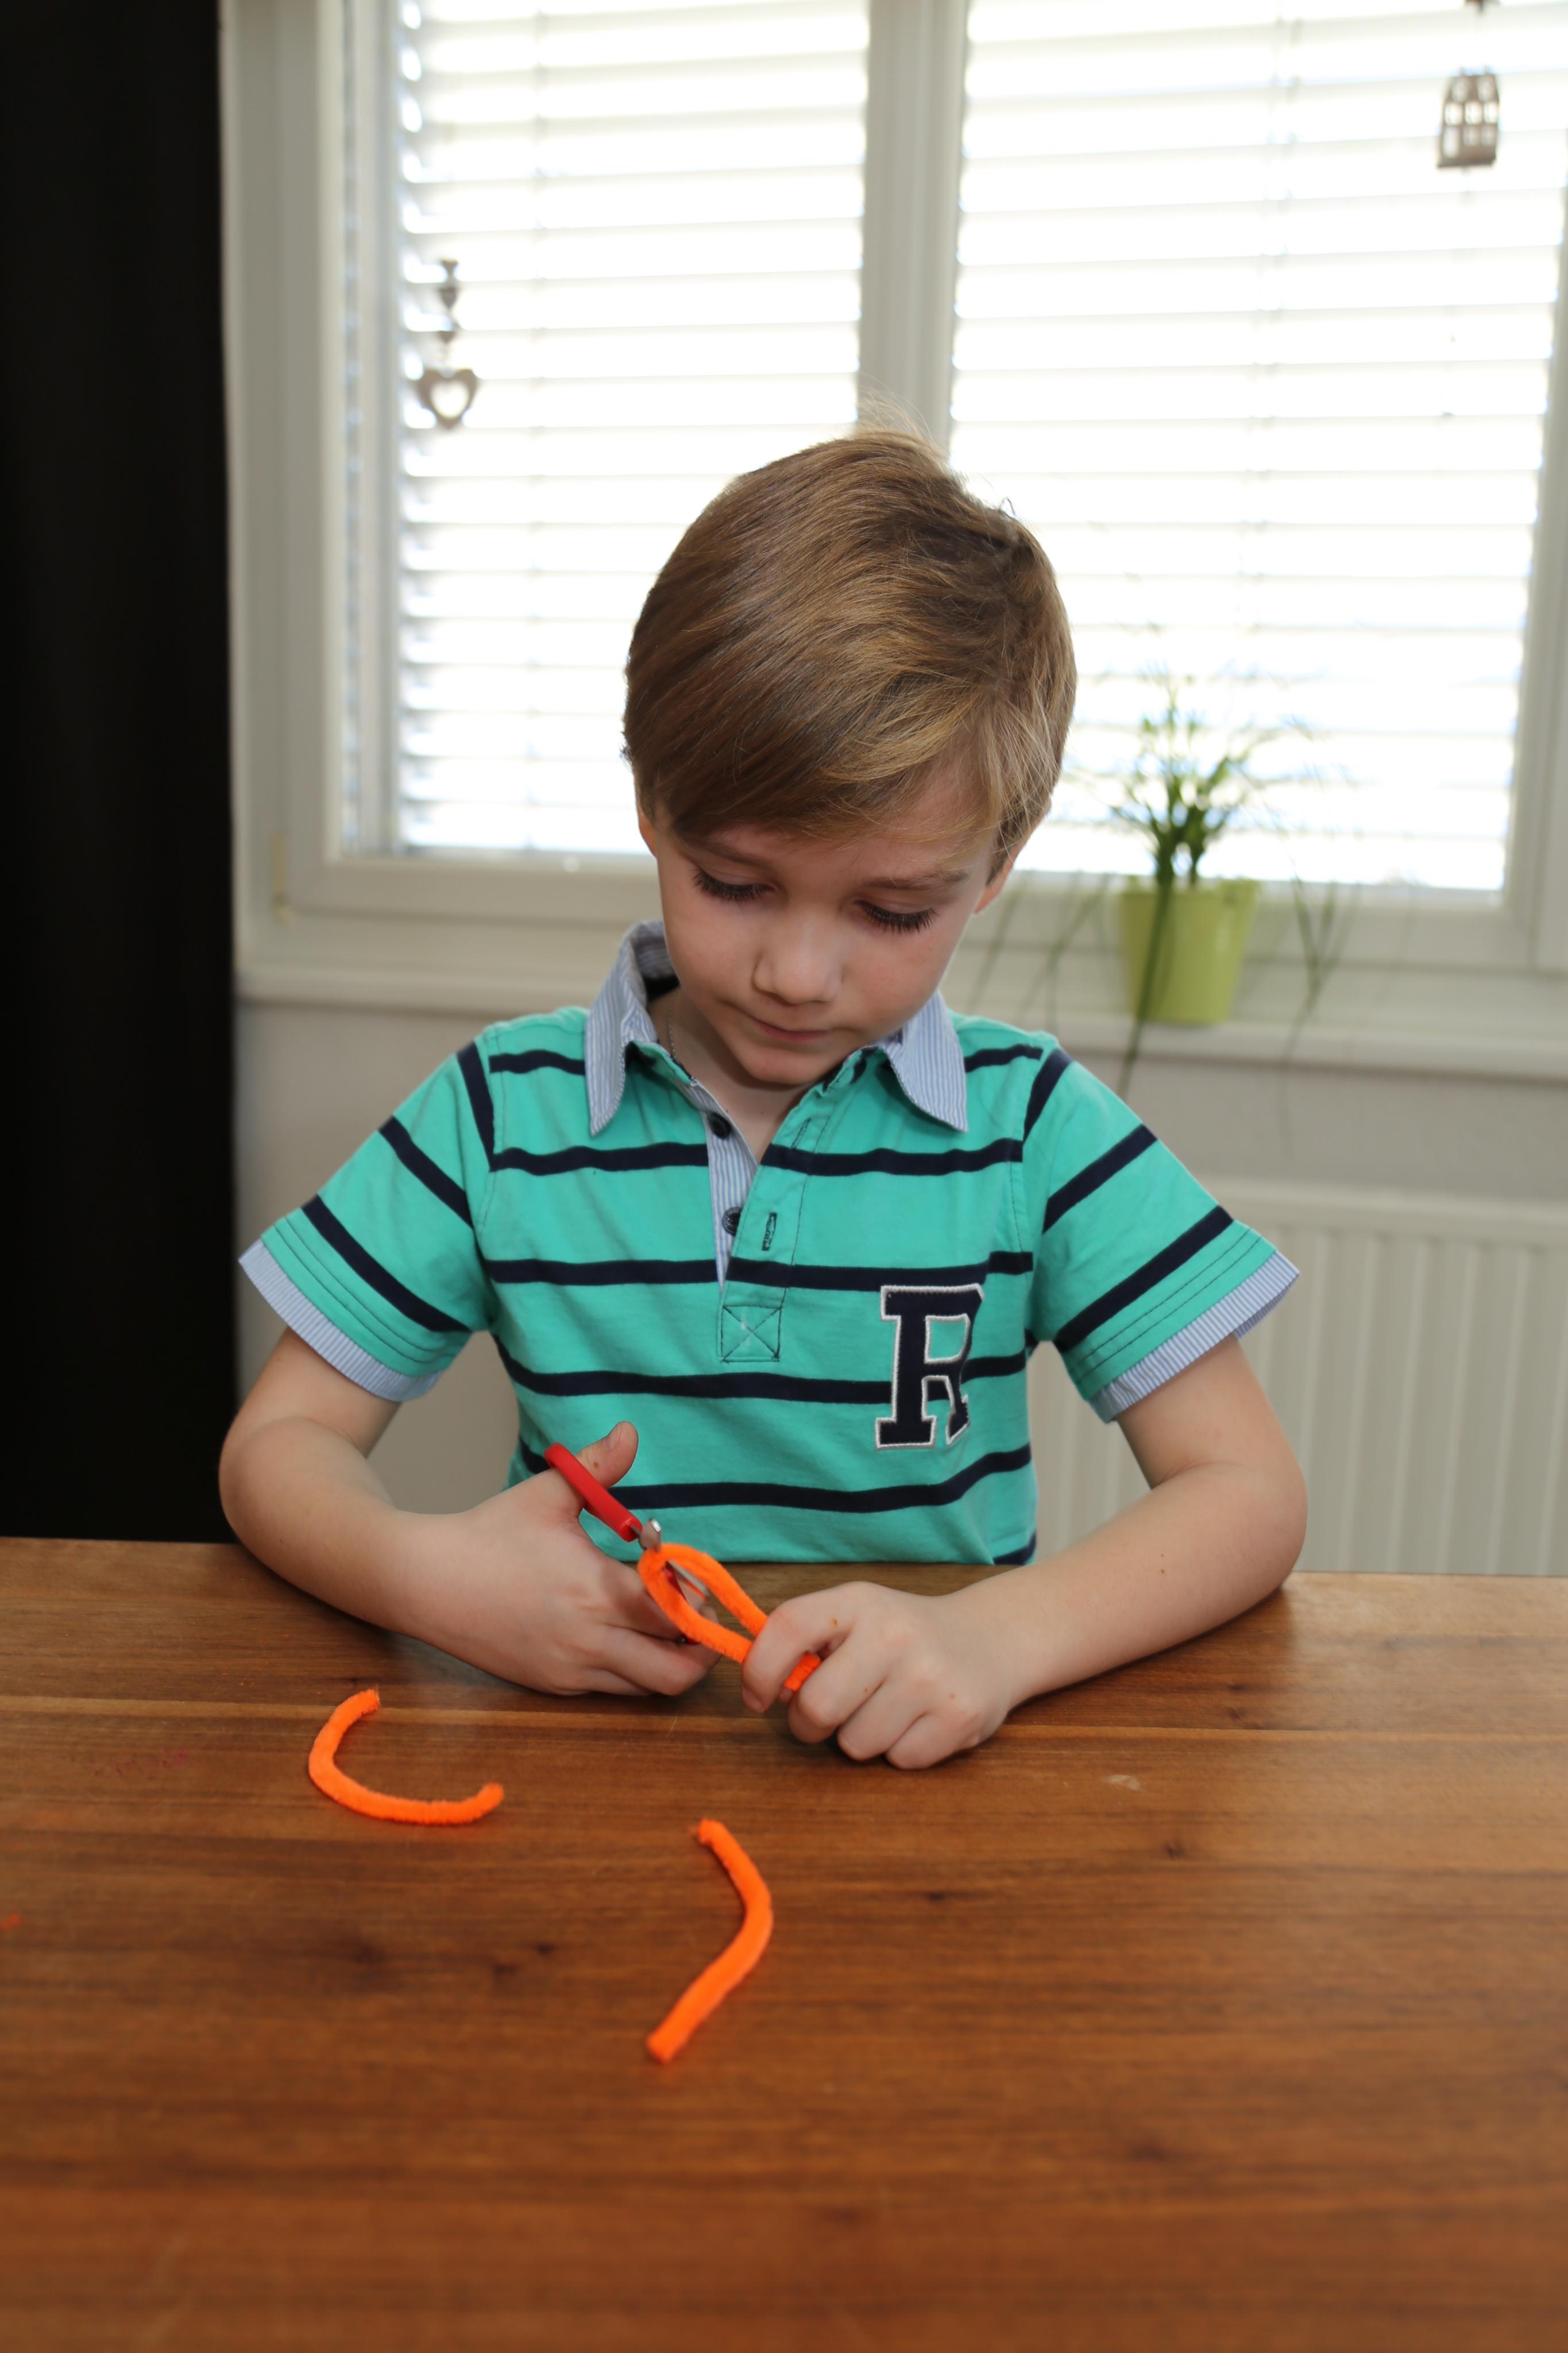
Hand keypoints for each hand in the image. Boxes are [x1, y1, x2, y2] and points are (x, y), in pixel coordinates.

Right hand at [405, 1423, 716, 1699]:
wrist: (426, 1583)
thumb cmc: (489, 1535)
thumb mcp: (548, 1493)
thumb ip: (598, 1466)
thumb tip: (631, 1431)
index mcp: (597, 1591)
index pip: (677, 1615)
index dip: (697, 1602)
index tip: (695, 1583)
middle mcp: (590, 1640)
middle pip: (675, 1672)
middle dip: (699, 1650)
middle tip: (701, 1622)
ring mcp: (571, 1670)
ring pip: (647, 1690)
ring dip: (668, 1665)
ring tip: (667, 1632)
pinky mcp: (553, 1685)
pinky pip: (611, 1691)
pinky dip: (630, 1672)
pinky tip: (623, 1638)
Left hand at [740, 1578, 1016, 1769]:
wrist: (991, 1640)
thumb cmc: (903, 1635)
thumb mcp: (857, 1617)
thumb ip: (808, 1644)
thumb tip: (770, 1689)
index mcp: (859, 1602)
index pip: (788, 1627)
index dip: (759, 1670)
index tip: (758, 1697)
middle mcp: (895, 1634)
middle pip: (816, 1706)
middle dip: (809, 1724)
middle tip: (828, 1713)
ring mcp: (930, 1678)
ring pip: (855, 1744)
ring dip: (860, 1737)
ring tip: (887, 1708)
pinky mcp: (958, 1718)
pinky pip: (898, 1760)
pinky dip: (900, 1750)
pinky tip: (918, 1720)